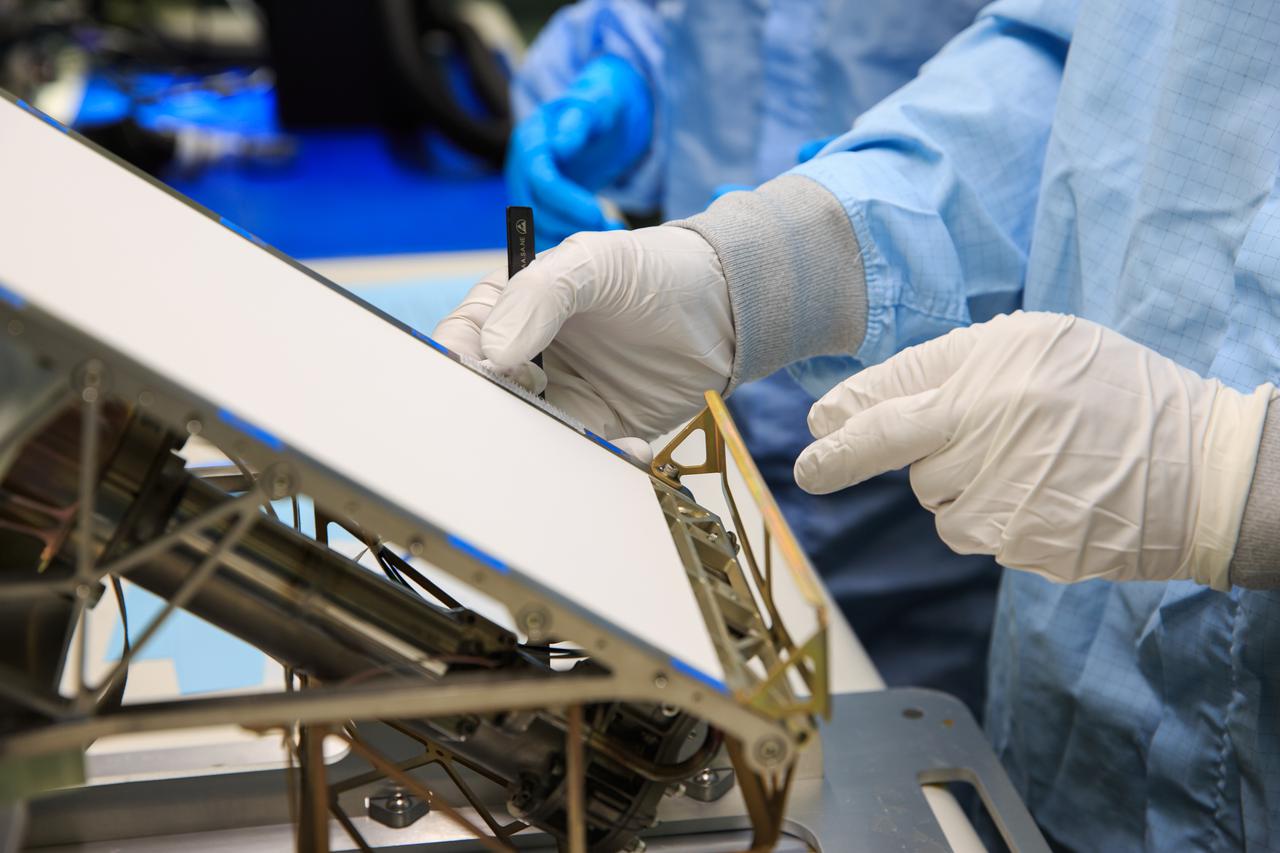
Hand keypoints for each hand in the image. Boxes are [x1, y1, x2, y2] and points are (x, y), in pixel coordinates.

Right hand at [432, 226, 733, 440]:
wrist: (726, 306)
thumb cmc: (656, 268)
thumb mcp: (595, 263)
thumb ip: (541, 296)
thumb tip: (494, 354)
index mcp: (507, 307)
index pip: (461, 341)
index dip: (461, 364)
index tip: (485, 379)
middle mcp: (523, 354)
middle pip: (485, 396)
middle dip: (500, 416)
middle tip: (539, 413)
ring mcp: (558, 393)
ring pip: (528, 433)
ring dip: (549, 445)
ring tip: (589, 435)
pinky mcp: (595, 425)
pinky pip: (581, 454)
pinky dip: (600, 459)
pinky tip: (631, 447)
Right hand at [507, 55, 653, 246]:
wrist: (593, 119)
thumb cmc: (599, 108)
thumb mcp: (598, 105)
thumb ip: (580, 121)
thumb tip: (561, 147)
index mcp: (531, 139)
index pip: (540, 179)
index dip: (566, 201)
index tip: (597, 213)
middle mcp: (520, 168)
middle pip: (534, 209)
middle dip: (572, 224)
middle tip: (610, 228)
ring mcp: (524, 189)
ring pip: (536, 228)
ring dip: (572, 237)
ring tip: (611, 230)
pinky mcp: (535, 206)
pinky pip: (543, 234)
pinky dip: (568, 241)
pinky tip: (599, 235)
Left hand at [794, 312, 1273, 587]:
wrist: (1200, 471)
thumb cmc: (1119, 393)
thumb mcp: (1042, 344)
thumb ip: (954, 365)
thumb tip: (873, 403)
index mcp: (984, 383)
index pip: (883, 410)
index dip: (838, 426)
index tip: (805, 434)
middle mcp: (980, 442)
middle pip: (896, 457)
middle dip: (849, 460)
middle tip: (812, 468)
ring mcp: (996, 503)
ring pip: (934, 498)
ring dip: (956, 481)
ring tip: (1025, 458)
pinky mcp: (1015, 548)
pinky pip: (972, 530)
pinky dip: (990, 513)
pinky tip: (1040, 493)